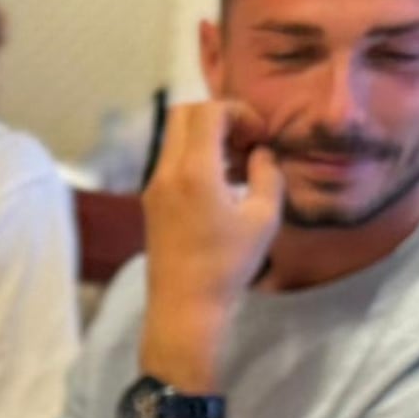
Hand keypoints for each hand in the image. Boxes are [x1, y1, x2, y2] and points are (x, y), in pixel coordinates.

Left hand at [138, 91, 285, 360]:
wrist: (184, 306)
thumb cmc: (227, 265)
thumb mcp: (263, 219)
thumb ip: (267, 175)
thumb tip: (261, 153)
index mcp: (194, 171)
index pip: (208, 111)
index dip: (238, 112)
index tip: (259, 135)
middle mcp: (166, 171)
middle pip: (184, 113)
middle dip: (218, 117)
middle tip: (245, 142)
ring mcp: (153, 186)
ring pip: (175, 137)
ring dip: (206, 138)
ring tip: (237, 166)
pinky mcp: (151, 201)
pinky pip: (171, 160)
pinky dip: (195, 158)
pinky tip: (220, 185)